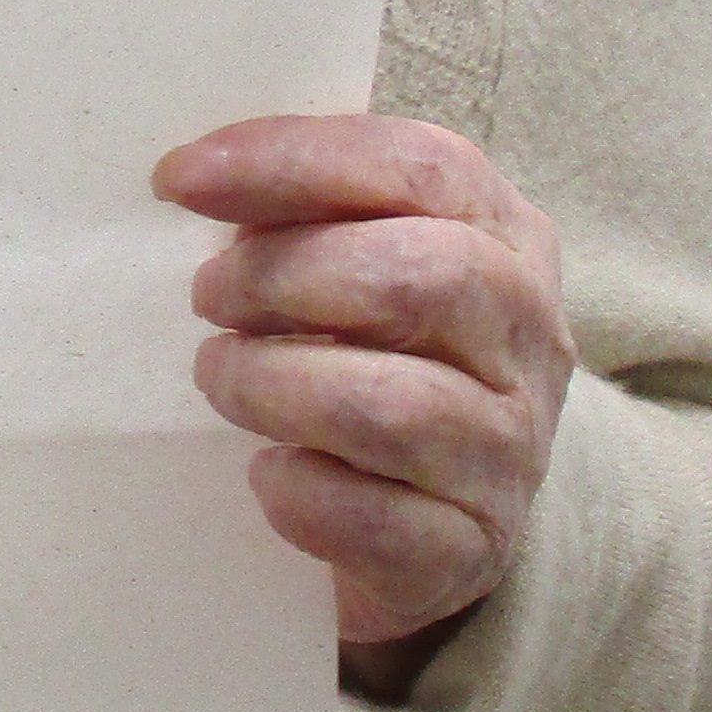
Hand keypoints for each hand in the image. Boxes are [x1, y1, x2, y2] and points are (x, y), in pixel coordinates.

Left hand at [154, 115, 571, 700]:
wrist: (435, 527)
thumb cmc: (377, 364)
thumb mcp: (367, 270)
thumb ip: (313, 216)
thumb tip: (200, 181)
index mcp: (510, 239)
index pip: (421, 168)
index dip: (294, 160)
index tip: (180, 177)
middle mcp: (530, 340)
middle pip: (418, 277)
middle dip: (282, 277)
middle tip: (206, 296)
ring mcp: (510, 451)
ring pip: (391, 406)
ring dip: (272, 384)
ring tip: (221, 376)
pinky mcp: (470, 551)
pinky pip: (372, 519)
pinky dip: (297, 492)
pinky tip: (268, 472)